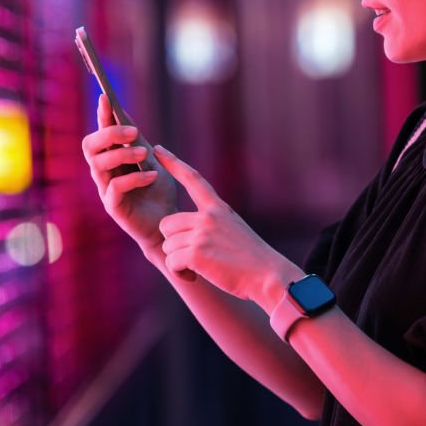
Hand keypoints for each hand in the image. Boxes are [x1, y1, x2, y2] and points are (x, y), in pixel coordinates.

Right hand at [81, 94, 178, 252]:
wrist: (169, 224)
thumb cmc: (159, 192)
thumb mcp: (153, 161)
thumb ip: (139, 142)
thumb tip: (125, 115)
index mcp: (112, 159)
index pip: (100, 133)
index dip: (101, 116)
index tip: (106, 97)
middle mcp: (104, 172)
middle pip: (90, 146)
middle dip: (109, 133)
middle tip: (134, 132)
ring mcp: (106, 189)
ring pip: (98, 164)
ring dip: (122, 154)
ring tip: (144, 154)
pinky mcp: (114, 207)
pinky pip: (115, 187)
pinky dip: (134, 177)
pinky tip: (152, 176)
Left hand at [155, 146, 300, 306]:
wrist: (268, 276)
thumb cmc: (251, 260)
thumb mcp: (233, 230)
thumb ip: (211, 223)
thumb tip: (182, 229)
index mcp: (218, 208)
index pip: (193, 179)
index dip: (173, 163)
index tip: (158, 149)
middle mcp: (209, 216)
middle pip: (167, 223)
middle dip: (173, 242)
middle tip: (192, 256)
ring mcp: (202, 233)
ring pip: (167, 244)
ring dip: (178, 259)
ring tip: (200, 267)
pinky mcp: (196, 252)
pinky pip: (171, 261)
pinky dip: (180, 272)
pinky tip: (196, 275)